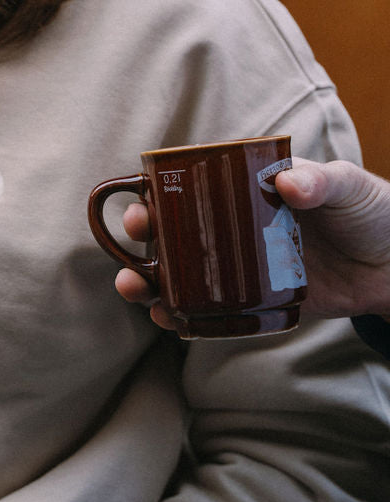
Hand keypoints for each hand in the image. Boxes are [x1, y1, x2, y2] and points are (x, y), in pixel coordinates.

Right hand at [113, 159, 389, 325]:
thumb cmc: (372, 211)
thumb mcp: (349, 186)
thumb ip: (320, 182)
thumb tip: (288, 184)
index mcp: (249, 190)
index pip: (193, 187)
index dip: (158, 195)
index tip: (141, 203)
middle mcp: (238, 227)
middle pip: (177, 232)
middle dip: (145, 238)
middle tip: (136, 241)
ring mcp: (246, 267)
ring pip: (186, 274)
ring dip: (153, 281)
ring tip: (136, 289)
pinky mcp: (260, 302)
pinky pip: (216, 311)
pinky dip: (187, 317)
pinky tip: (168, 320)